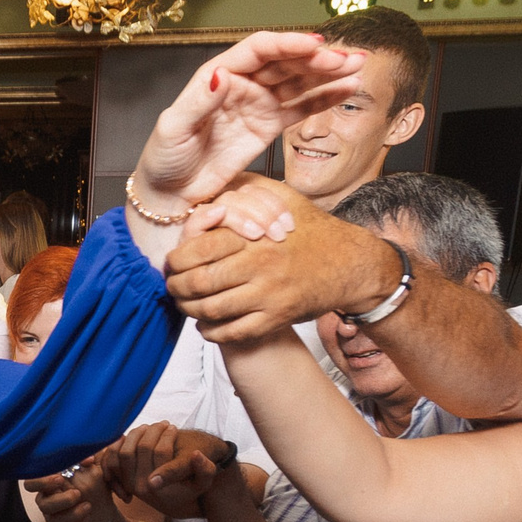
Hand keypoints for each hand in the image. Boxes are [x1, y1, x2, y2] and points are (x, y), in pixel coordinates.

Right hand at [24, 466, 109, 521]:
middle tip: (77, 493)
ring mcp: (51, 515)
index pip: (31, 482)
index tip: (60, 478)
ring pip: (53, 519)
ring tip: (88, 505)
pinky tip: (88, 516)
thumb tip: (87, 459)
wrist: (103, 506)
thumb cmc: (93, 483)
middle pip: (41, 503)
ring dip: (72, 513)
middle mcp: (46, 499)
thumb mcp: (92, 469)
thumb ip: (86, 461)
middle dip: (59, 500)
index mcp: (47, 483)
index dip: (41, 482)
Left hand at [102, 422, 222, 517]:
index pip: (160, 452)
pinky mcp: (119, 478)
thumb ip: (204, 469)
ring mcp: (127, 483)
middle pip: (142, 448)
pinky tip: (138, 435)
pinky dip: (122, 441)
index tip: (174, 427)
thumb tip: (196, 455)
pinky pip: (112, 456)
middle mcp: (140, 488)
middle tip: (164, 424)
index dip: (168, 436)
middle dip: (154, 431)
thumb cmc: (191, 487)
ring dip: (138, 433)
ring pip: (125, 449)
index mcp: (160, 488)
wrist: (176, 500)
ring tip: (152, 427)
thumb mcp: (203, 481)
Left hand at [133, 32, 366, 205]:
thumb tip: (220, 75)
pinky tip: (346, 88)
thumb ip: (199, 101)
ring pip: (298, 81)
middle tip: (348, 58)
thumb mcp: (174, 127)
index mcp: (217, 75)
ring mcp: (257, 104)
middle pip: (285, 62)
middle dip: (317, 58)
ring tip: (358, 66)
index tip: (316, 45)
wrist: (170, 192)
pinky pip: (300, 108)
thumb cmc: (164, 158)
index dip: (288, 45)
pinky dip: (324, 98)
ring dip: (328, 73)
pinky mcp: (268, 126)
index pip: (259, 50)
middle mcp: (242, 84)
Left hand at [163, 178, 408, 343]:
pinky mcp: (277, 318)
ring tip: (183, 303)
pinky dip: (212, 332)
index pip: (200, 248)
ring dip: (189, 310)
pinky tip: (205, 325)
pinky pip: (233, 332)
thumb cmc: (313, 230)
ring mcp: (268, 295)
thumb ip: (248, 192)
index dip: (177, 258)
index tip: (172, 261)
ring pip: (212, 310)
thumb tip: (213, 189)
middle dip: (177, 286)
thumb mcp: (284, 199)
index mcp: (256, 236)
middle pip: (200, 282)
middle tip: (171, 285)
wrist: (351, 265)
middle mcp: (260, 266)